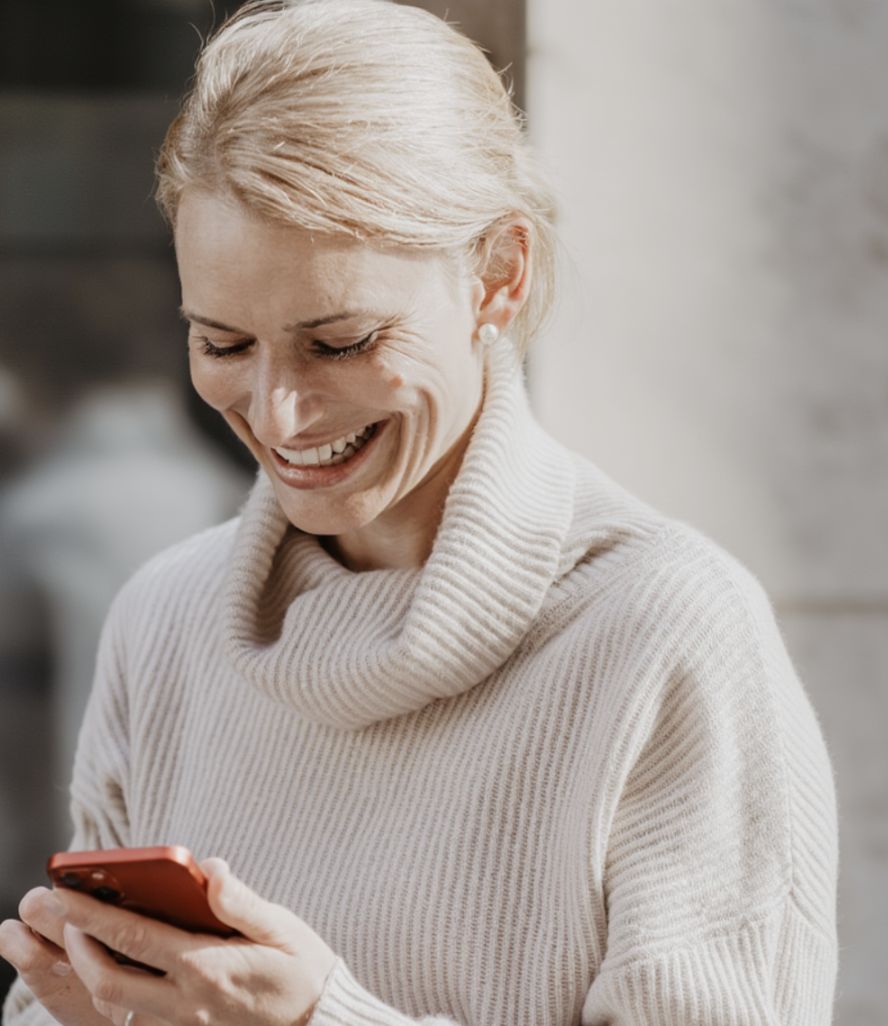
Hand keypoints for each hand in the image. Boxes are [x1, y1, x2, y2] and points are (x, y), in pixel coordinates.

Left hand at [3, 859, 337, 1025]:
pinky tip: (107, 966)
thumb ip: (240, 901)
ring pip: (114, 1006)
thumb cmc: (303, 969)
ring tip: (74, 936)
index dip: (94, 916)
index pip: (137, 939)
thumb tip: (209, 867)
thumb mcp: (281, 927)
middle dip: (75, 945)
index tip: (64, 893)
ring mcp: (182, 1025)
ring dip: (85, 971)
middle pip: (110, 981)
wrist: (320, 1025)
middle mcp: (187, 1004)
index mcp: (208, 968)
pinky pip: (133, 1017)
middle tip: (56, 912)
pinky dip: (110, 993)